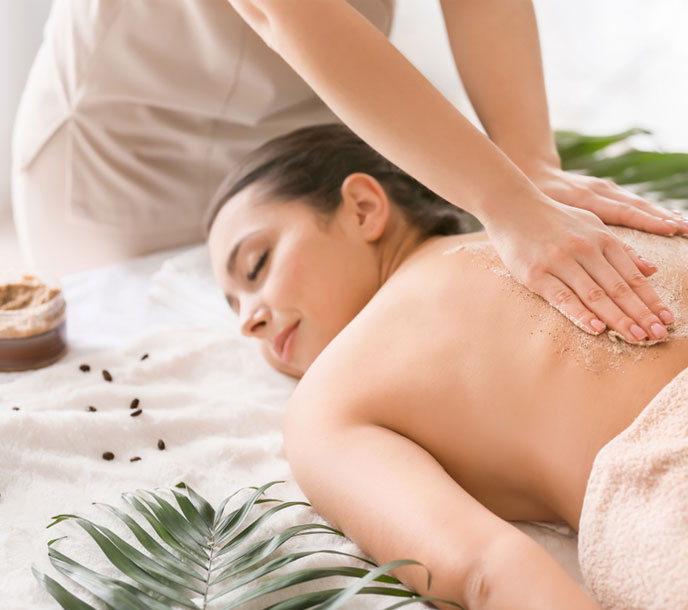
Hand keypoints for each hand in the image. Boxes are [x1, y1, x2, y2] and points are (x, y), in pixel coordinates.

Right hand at [484, 196, 674, 342]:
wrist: (512, 206)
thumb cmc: (553, 218)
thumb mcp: (592, 225)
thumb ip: (620, 248)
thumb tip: (651, 269)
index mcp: (602, 239)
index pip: (632, 276)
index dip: (651, 300)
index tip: (667, 320)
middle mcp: (585, 250)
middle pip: (619, 288)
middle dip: (641, 314)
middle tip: (658, 337)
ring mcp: (560, 262)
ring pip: (595, 295)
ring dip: (618, 318)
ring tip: (637, 338)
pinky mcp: (536, 274)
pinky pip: (562, 297)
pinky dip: (580, 313)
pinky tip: (596, 328)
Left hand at [526, 164, 687, 236]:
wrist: (533, 174)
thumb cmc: (539, 200)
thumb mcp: (551, 214)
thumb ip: (574, 229)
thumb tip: (590, 242)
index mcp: (588, 197)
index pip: (625, 211)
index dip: (648, 221)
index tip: (672, 229)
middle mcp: (601, 190)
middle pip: (638, 206)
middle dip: (664, 219)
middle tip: (687, 230)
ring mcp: (605, 188)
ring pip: (638, 203)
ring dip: (661, 215)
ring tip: (684, 226)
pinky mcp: (606, 189)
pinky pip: (632, 202)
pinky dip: (650, 211)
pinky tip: (667, 219)